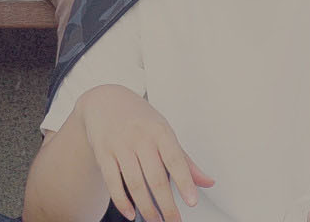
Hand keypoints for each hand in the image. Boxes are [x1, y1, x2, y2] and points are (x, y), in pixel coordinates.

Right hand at [78, 84, 214, 221]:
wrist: (104, 100)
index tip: (192, 202)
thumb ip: (184, 160)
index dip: (184, 182)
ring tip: (156, 220)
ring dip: (146, 208)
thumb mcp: (164, 132)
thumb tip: (207, 182)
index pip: (175, 159)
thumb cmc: (139, 119)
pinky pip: (112, 182)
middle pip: (155, 177)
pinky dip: (122, 202)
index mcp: (160, 131)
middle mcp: (140, 137)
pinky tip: (131, 214)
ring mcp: (120, 145)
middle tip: (174, 221)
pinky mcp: (103, 153)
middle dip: (166, 205)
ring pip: (134, 183)